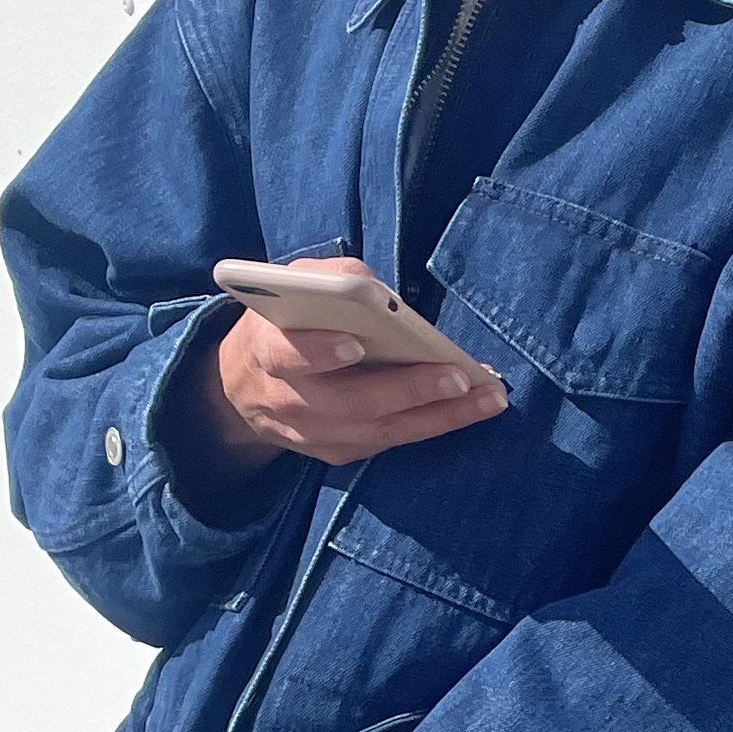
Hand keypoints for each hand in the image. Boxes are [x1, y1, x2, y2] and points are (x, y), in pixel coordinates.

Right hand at [185, 309, 506, 474]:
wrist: (244, 389)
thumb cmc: (281, 325)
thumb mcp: (288, 289)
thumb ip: (325, 278)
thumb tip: (375, 290)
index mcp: (269, 352)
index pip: (290, 355)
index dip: (320, 351)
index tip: (355, 343)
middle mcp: (291, 402)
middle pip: (351, 402)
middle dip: (407, 389)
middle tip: (457, 376)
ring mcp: (316, 435)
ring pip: (382, 430)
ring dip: (440, 414)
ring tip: (488, 395)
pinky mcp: (339, 452)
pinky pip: (392, 440)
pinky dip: (435, 422)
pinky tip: (473, 405)